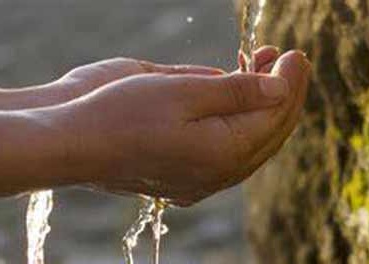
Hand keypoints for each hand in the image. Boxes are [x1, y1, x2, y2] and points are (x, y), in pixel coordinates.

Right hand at [38, 49, 309, 205]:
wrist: (72, 146)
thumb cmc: (123, 113)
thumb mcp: (185, 91)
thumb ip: (239, 92)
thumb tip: (281, 88)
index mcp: (225, 154)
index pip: (275, 115)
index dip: (290, 81)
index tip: (296, 53)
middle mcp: (219, 175)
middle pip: (269, 132)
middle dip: (283, 94)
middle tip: (289, 59)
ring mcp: (201, 181)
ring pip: (250, 143)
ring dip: (262, 107)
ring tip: (265, 71)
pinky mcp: (185, 179)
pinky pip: (228, 152)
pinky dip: (240, 124)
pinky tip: (237, 102)